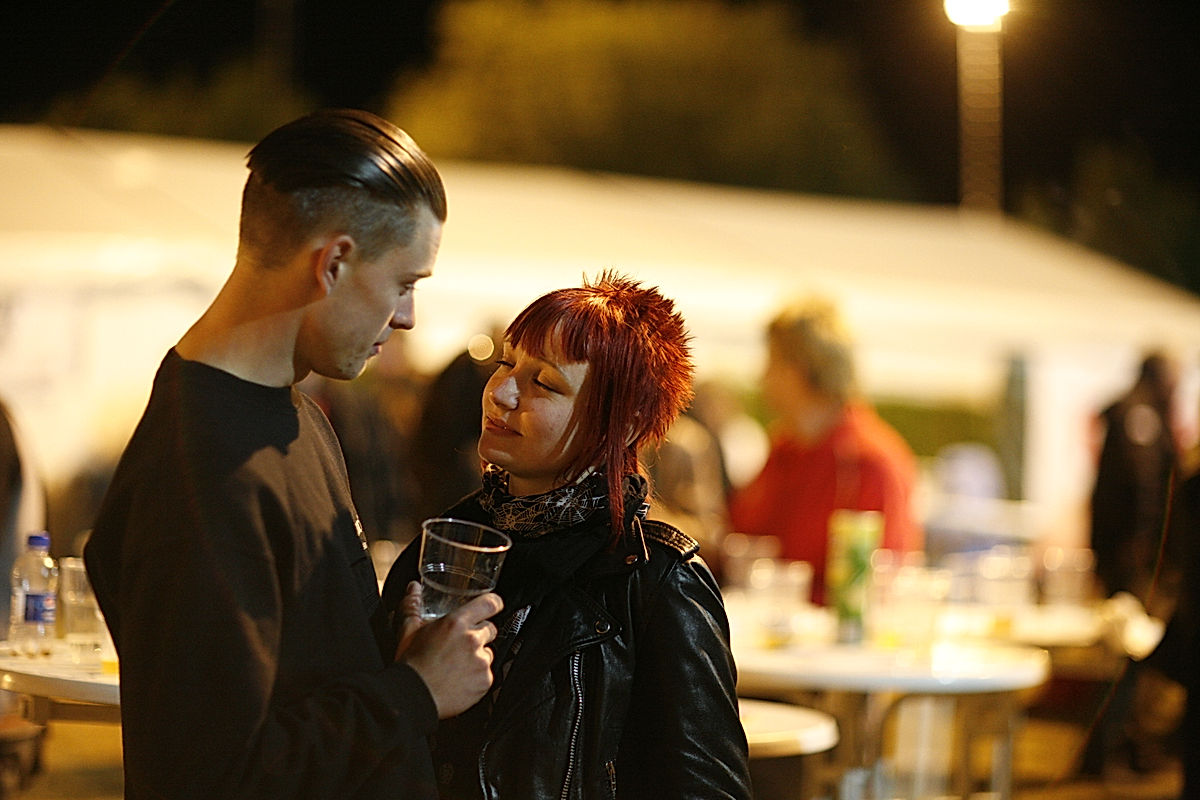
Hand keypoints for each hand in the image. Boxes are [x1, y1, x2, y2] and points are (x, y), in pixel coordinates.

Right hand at [396, 582, 501, 718]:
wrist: (412, 697)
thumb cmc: (410, 665)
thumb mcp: (409, 630)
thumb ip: (413, 605)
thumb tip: (414, 588)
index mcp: (456, 623)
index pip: (490, 604)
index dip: (493, 604)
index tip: (493, 606)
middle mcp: (472, 640)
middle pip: (490, 629)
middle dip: (478, 635)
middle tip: (460, 646)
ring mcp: (481, 662)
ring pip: (489, 652)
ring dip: (478, 656)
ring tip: (457, 665)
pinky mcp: (485, 681)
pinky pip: (488, 673)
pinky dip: (478, 676)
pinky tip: (461, 679)